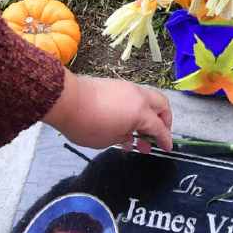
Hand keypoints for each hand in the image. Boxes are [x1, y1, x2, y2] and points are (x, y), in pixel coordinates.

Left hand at [42, 70, 172, 152]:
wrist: (65, 99)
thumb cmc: (87, 125)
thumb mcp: (108, 140)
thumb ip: (124, 138)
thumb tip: (130, 136)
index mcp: (141, 112)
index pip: (160, 128)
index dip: (165, 140)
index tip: (167, 148)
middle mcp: (139, 96)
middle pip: (162, 105)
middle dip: (165, 121)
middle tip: (157, 135)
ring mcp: (127, 87)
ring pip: (148, 99)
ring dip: (149, 115)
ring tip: (138, 133)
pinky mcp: (115, 84)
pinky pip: (134, 96)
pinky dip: (136, 109)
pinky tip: (125, 122)